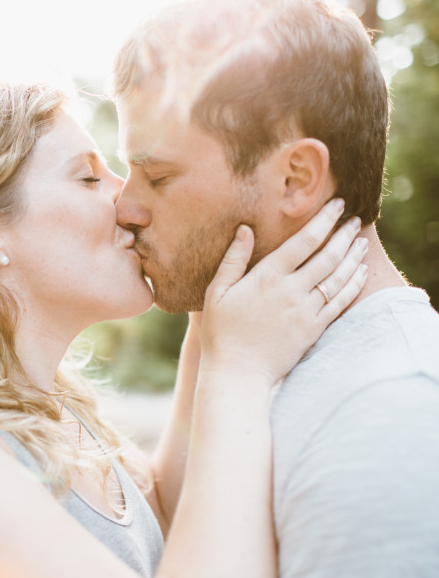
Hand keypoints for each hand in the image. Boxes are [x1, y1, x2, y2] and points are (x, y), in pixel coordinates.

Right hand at [199, 198, 367, 385]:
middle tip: (354, 219)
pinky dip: (353, 285)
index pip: (304, 241)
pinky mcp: (314, 329)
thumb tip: (245, 229)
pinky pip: (340, 303)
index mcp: (267, 277)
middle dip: (344, 234)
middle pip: (327, 256)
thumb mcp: (216, 292)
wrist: (238, 373)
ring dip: (352, 257)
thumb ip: (233, 259)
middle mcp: (291, 291)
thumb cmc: (221, 332)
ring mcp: (305, 311)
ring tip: (361, 241)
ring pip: (338, 278)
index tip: (336, 205)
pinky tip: (360, 273)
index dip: (323, 220)